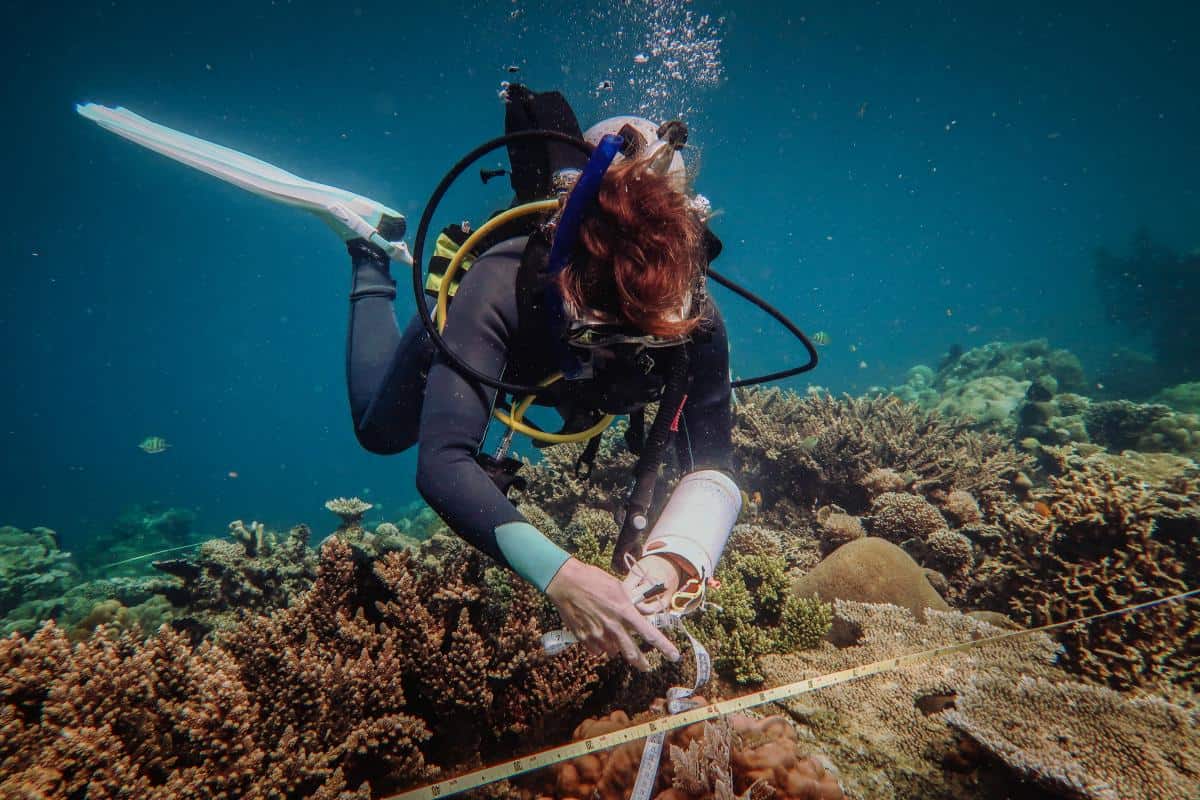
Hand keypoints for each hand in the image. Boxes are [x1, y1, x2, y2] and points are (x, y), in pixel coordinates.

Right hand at [546, 557, 680, 670]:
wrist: (565, 582)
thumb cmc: (592, 579)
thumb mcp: (618, 587)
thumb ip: (630, 604)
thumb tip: (641, 614)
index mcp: (624, 611)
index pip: (649, 634)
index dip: (664, 647)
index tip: (674, 656)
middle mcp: (613, 626)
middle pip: (632, 652)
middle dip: (641, 662)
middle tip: (646, 666)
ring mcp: (597, 634)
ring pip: (613, 652)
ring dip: (616, 648)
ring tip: (613, 638)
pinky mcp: (583, 638)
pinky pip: (597, 650)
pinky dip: (600, 646)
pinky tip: (597, 634)